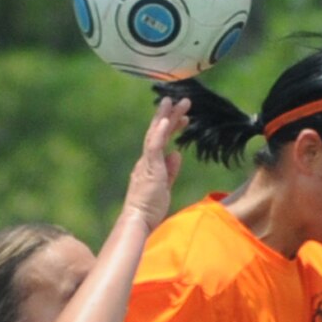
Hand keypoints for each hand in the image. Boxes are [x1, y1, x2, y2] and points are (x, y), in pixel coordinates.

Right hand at [123, 96, 191, 229]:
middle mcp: (146, 160)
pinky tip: (166, 120)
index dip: (172, 127)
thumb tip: (177, 154)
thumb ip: (171, 171)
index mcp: (150, 164)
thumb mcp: (165, 187)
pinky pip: (153, 146)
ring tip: (175, 102)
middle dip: (170, 115)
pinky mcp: (149, 168)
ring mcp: (146, 163)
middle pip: (158, 132)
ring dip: (166, 117)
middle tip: (183, 101)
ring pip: (156, 135)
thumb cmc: (149, 209)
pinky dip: (160, 132)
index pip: (161, 141)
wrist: (137, 221)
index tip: (183, 118)